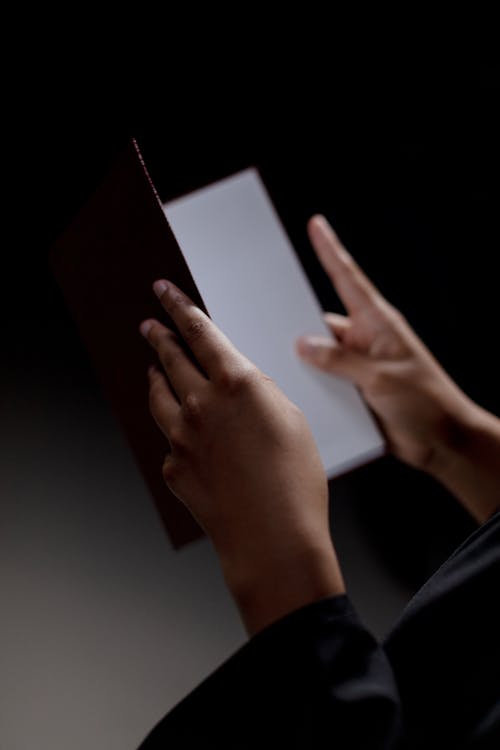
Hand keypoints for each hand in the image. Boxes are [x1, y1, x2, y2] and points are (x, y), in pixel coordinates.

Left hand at [140, 280, 343, 633]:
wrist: (272, 537)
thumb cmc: (294, 480)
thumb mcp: (291, 419)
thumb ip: (258, 394)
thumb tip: (239, 387)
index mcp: (236, 382)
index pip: (199, 331)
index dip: (178, 307)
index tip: (163, 291)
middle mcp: (201, 403)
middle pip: (171, 358)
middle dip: (158, 336)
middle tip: (149, 324)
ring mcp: (182, 436)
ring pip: (159, 395)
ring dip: (155, 377)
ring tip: (151, 368)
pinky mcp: (174, 466)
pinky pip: (169, 439)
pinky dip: (173, 430)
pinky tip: (180, 433)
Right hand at [296, 216, 499, 522]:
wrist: (444, 442)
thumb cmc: (426, 402)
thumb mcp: (381, 379)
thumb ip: (340, 361)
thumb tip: (302, 344)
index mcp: (378, 323)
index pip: (348, 279)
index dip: (331, 251)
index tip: (316, 225)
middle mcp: (365, 340)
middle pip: (322, 322)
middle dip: (296, 319)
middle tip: (264, 312)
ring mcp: (358, 366)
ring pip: (318, 356)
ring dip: (302, 362)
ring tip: (273, 361)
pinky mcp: (353, 391)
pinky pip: (323, 382)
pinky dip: (309, 385)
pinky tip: (291, 392)